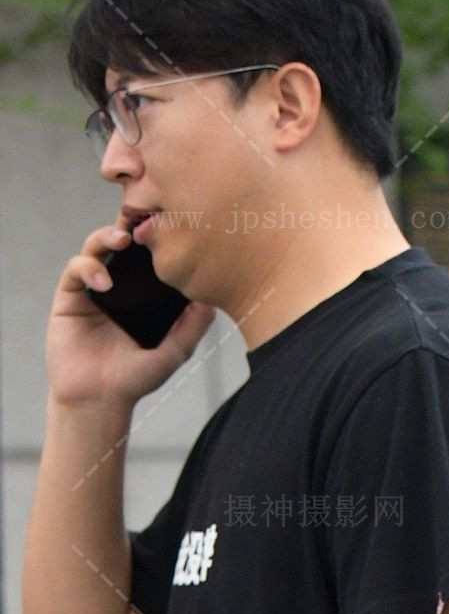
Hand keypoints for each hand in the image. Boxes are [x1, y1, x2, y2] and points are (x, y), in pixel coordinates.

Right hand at [49, 222, 213, 408]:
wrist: (98, 398)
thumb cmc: (135, 378)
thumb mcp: (173, 352)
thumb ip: (192, 326)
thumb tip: (213, 299)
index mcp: (143, 294)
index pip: (150, 256)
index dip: (157, 237)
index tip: (170, 223)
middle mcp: (119, 285)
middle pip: (122, 242)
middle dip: (130, 224)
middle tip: (141, 215)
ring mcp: (93, 287)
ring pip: (97, 246)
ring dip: (107, 237)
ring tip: (121, 241)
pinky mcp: (70, 294)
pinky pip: (77, 268)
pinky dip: (89, 267)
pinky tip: (103, 281)